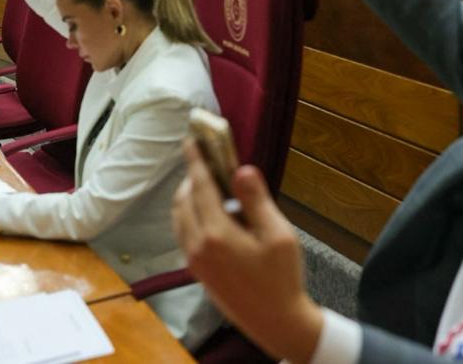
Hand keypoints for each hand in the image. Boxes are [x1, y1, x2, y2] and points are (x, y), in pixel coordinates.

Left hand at [172, 141, 322, 362]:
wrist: (275, 322)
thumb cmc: (282, 278)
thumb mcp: (278, 235)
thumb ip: (257, 200)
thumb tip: (242, 169)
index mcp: (217, 234)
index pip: (201, 187)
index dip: (195, 160)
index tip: (190, 140)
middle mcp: (197, 246)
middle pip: (184, 199)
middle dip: (192, 176)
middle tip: (207, 160)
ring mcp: (194, 260)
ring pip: (180, 216)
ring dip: (189, 195)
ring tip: (209, 183)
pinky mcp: (196, 270)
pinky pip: (184, 232)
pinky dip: (190, 214)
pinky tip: (210, 212)